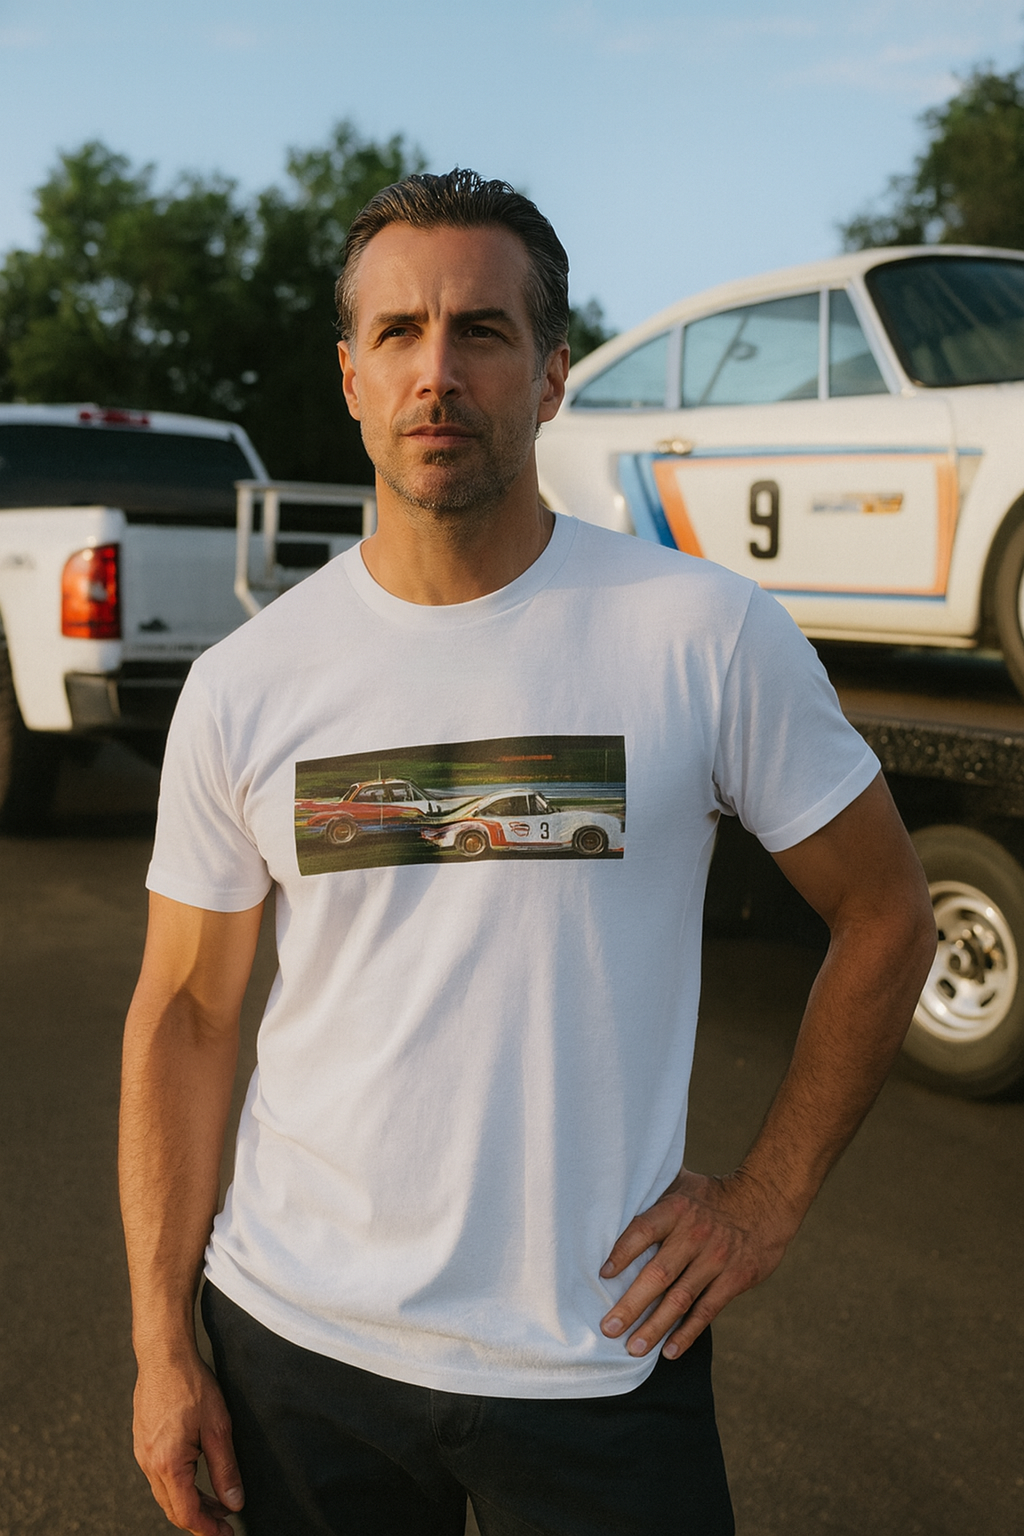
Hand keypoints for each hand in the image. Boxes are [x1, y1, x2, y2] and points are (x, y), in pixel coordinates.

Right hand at [132, 1354, 242, 1535]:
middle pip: (173, 1508)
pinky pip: (159, 1476)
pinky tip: (197, 1477)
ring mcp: (142, 1454)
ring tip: (217, 1501)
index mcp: (168, 1463)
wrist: (164, 1356)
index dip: (207, 1528)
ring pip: (165, 1494)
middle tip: (225, 1523)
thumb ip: (225, 1468)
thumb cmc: (191, 1385)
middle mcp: (150, 1463)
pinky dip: (179, 1485)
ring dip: (190, 1502)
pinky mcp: (142, 1443)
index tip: (226, 1534)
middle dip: (200, 1520)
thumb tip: (234, 1502)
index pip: (187, 1513)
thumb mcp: (218, 1427)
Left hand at [599, 1168, 798, 1359]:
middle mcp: (694, 1235)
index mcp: (676, 1209)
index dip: (623, 1252)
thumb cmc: (710, 1196)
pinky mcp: (735, 1279)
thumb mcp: (681, 1183)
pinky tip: (669, 1351)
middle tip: (608, 1329)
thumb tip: (610, 1194)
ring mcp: (716, 1259)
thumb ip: (651, 1192)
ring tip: (633, 1348)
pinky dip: (687, 1333)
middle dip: (631, 1305)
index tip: (603, 1275)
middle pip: (658, 1274)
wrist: (765, 1201)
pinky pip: (707, 1310)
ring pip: (680, 1299)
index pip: (643, 1231)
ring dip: (655, 1326)